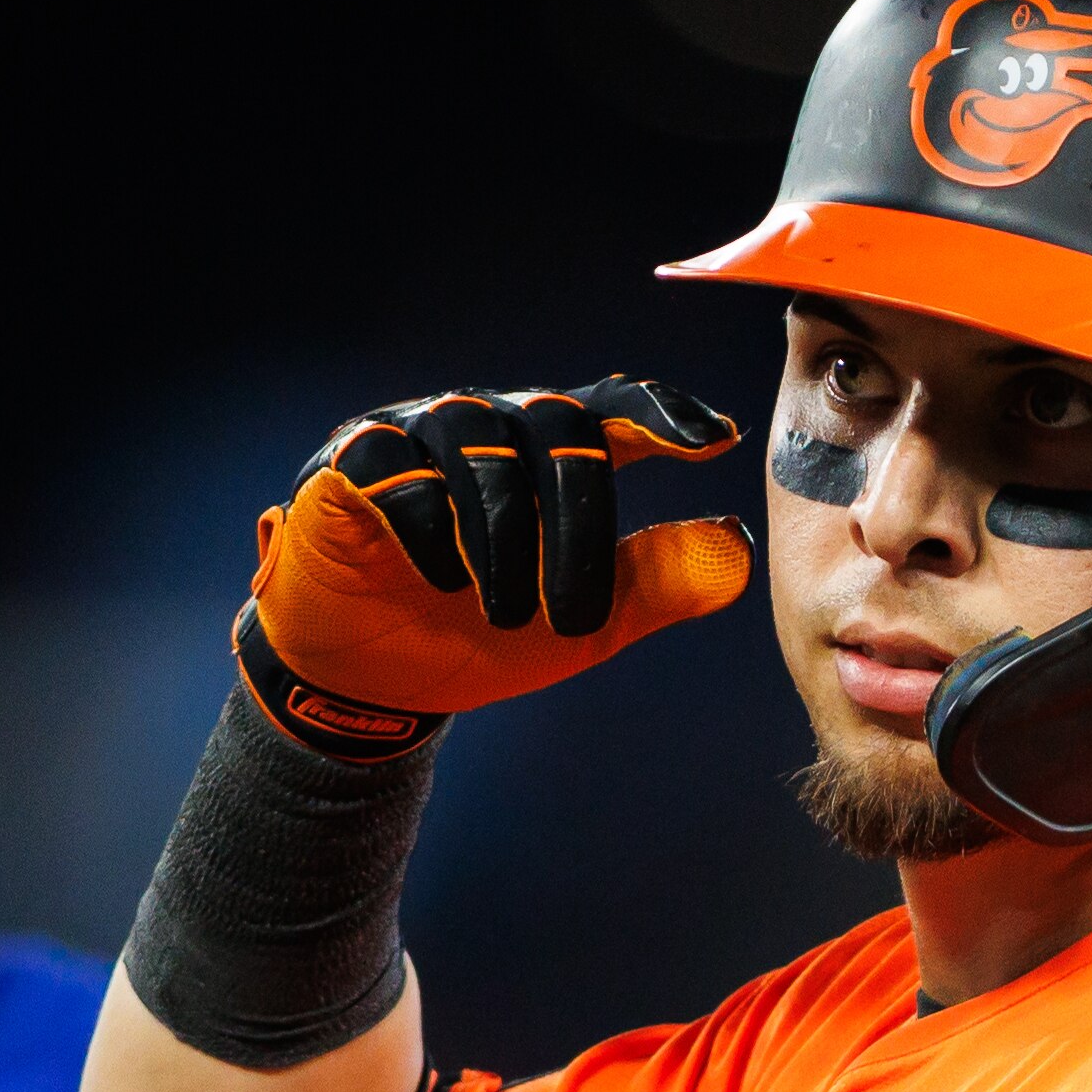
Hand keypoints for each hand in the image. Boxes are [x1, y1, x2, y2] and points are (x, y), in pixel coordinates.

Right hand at [236, 376, 751, 756]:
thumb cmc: (475, 637)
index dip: (667, 416)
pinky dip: (432, 531)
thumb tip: (738, 549)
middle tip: (572, 615)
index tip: (720, 443)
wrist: (368, 683)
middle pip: (563, 430)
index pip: (619, 407)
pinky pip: (404, 473)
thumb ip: (659, 583)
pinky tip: (438, 580)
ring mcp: (420, 436)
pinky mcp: (353, 461)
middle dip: (580, 528)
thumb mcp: (587, 625)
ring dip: (507, 545)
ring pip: (486, 454)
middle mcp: (491, 425)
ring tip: (505, 614)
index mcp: (550, 452)